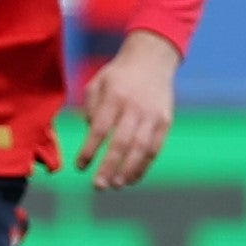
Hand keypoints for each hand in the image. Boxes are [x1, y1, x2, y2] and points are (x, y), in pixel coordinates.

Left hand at [74, 30, 179, 190]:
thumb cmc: (118, 75)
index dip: (89, 150)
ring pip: (141, 149)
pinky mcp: (165, 121)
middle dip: (109, 167)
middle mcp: (135, 107)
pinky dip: (144, 166)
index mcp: (114, 96)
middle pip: (121, 143)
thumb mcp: (97, 83)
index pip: (100, 128)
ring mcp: (153, 115)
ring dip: (128, 171)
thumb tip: (90, 136)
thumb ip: (90, 109)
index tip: (80, 167)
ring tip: (116, 185)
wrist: (152, 59)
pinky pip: (155, 148)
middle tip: (98, 186)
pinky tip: (132, 178)